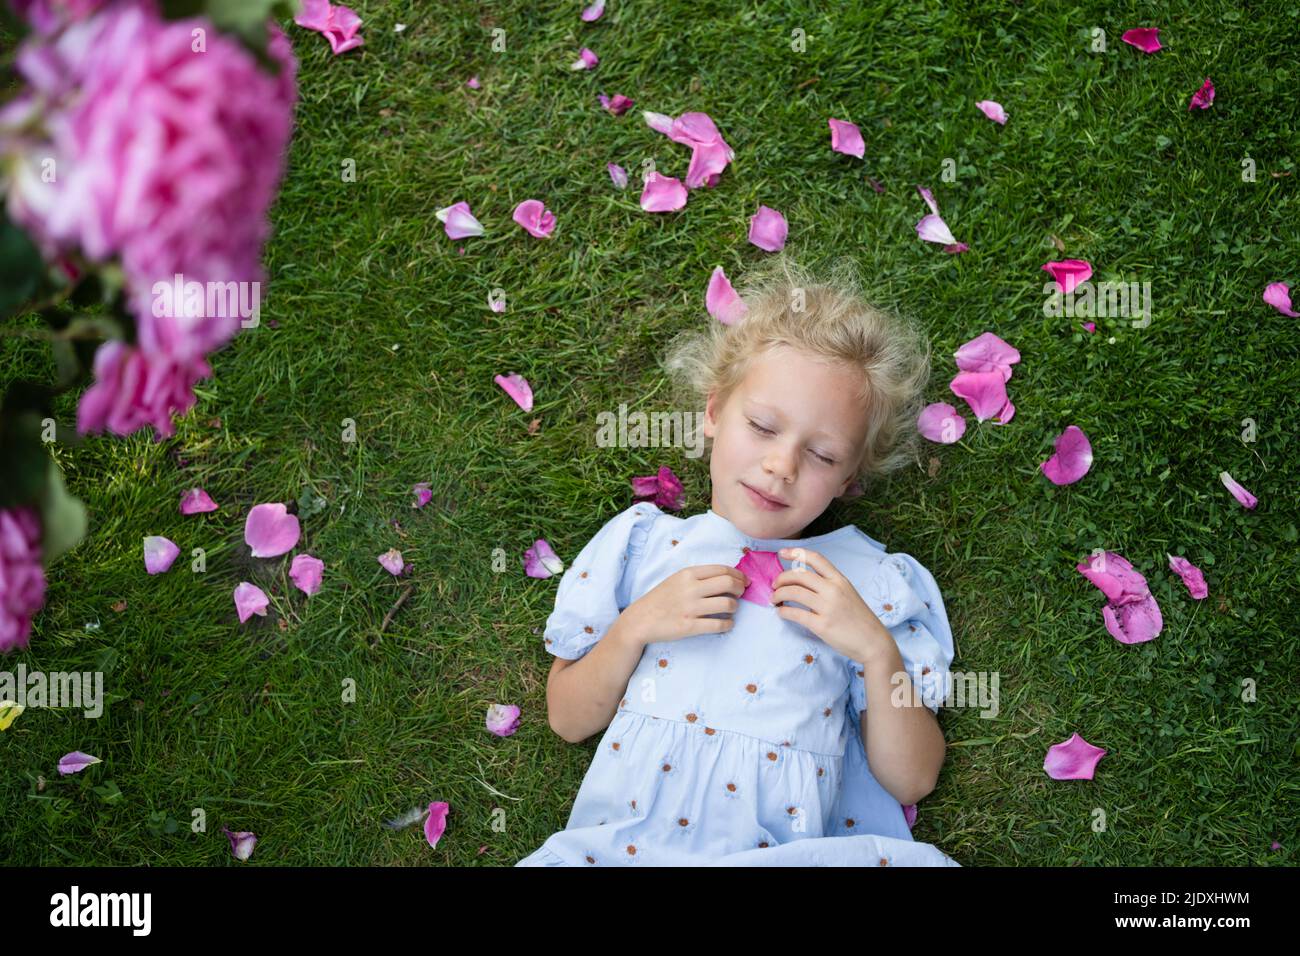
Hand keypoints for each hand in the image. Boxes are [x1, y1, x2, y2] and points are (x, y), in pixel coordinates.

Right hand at [623, 564, 748, 644]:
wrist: (640, 620)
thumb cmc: (661, 599)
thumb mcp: (676, 579)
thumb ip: (698, 577)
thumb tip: (727, 578)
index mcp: (687, 574)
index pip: (722, 569)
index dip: (738, 574)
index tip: (743, 580)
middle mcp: (690, 588)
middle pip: (728, 583)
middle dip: (740, 588)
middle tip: (741, 593)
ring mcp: (690, 608)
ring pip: (728, 604)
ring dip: (735, 607)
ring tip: (731, 609)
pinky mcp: (690, 626)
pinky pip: (719, 625)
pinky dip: (728, 624)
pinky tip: (727, 624)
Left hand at [770, 548, 893, 663]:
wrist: (874, 642)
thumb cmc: (859, 619)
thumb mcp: (848, 594)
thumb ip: (829, 586)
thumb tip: (803, 583)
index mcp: (840, 580)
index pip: (816, 559)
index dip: (796, 553)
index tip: (781, 553)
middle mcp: (833, 590)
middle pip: (799, 575)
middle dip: (781, 578)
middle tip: (774, 585)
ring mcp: (828, 607)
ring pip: (794, 592)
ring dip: (779, 594)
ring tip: (775, 599)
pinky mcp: (822, 625)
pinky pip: (795, 613)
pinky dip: (783, 611)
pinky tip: (781, 612)